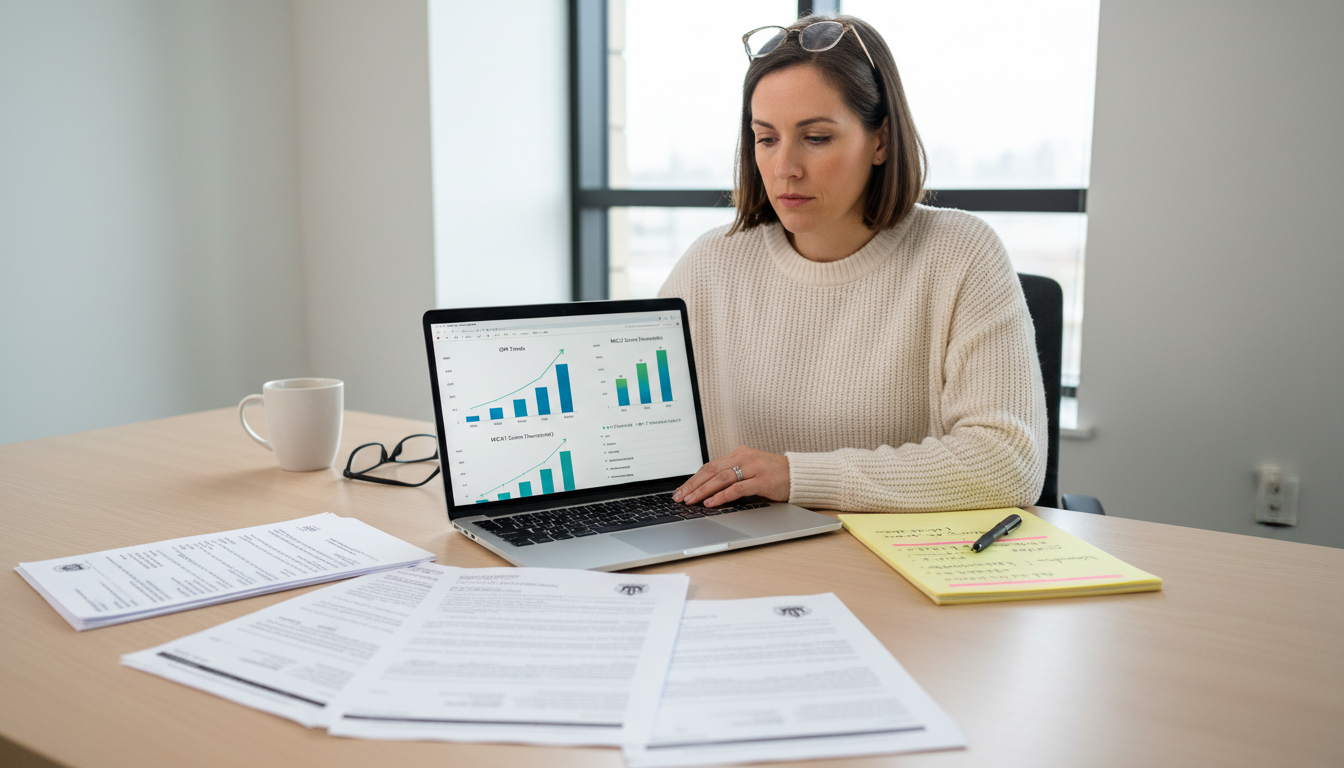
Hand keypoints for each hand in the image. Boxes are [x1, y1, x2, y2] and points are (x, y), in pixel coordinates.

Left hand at [673, 446, 789, 507]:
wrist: (799, 474)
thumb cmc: (773, 475)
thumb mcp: (750, 471)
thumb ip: (732, 477)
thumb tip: (707, 492)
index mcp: (739, 454)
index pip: (710, 466)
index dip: (693, 479)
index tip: (681, 490)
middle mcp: (744, 457)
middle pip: (712, 470)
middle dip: (693, 485)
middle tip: (680, 497)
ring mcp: (754, 468)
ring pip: (721, 478)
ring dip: (703, 490)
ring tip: (691, 500)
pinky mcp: (763, 480)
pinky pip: (738, 488)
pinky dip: (722, 495)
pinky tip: (711, 502)